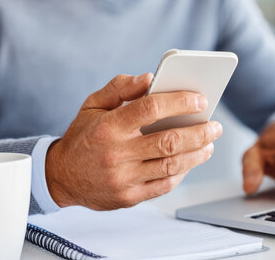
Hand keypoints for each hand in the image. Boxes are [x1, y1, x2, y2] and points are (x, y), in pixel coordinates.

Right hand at [45, 73, 222, 209]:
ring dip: (197, 154)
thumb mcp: (93, 104)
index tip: (200, 99)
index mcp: (109, 126)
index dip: (180, 102)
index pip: (151, 109)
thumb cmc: (83, 135)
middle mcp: (116, 153)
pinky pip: (163, 185)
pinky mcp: (128, 197)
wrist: (60, 177)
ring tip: (209, 144)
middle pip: (168, 141)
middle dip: (199, 132)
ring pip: (171, 166)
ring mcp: (122, 178)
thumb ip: (121, 87)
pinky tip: (191, 161)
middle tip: (215, 126)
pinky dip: (181, 173)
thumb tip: (151, 77)